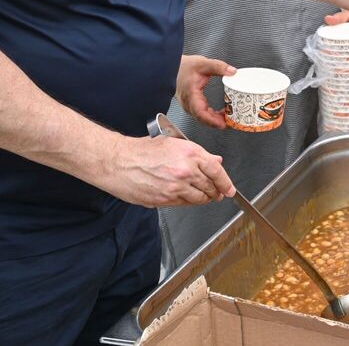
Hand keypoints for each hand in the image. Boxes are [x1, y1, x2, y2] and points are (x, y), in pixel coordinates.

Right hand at [94, 134, 234, 207]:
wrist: (119, 162)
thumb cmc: (142, 150)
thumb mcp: (174, 144)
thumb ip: (198, 155)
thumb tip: (215, 161)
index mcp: (190, 153)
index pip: (216, 171)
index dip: (226, 182)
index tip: (230, 189)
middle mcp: (185, 171)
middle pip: (210, 186)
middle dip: (215, 191)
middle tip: (217, 193)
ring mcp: (175, 187)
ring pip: (198, 198)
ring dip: (203, 198)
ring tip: (203, 196)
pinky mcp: (164, 200)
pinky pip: (183, 204)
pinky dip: (188, 202)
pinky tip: (185, 197)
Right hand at [177, 54, 236, 129]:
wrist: (172, 68)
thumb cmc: (184, 67)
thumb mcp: (203, 64)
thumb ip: (218, 67)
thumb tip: (232, 72)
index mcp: (191, 94)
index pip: (200, 112)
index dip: (212, 121)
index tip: (223, 124)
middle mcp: (188, 103)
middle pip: (203, 118)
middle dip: (218, 122)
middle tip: (233, 121)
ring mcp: (189, 105)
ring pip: (203, 118)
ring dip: (216, 119)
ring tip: (230, 117)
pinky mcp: (192, 105)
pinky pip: (203, 114)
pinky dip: (213, 116)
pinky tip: (222, 114)